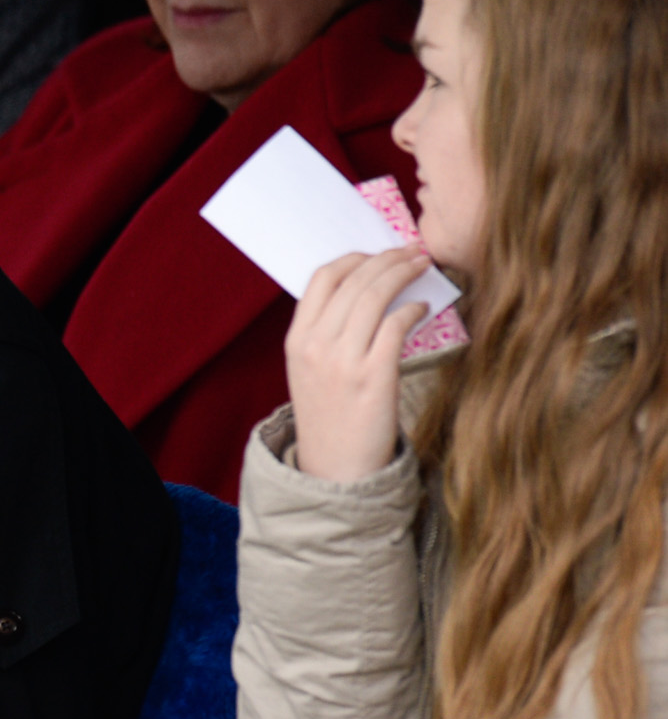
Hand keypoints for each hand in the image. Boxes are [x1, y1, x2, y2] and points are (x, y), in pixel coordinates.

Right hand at [287, 246, 432, 481]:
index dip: (353, 258)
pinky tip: (422, 308)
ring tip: (422, 267)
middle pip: (354, 280)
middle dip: (388, 258)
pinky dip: (413, 309)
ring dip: (403, 273)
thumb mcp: (310, 371)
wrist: (336, 468)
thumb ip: (327, 334)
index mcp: (296, 340)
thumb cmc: (330, 417)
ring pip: (376, 296)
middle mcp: (315, 345)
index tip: (377, 254)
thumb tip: (366, 294)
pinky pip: (397, 324)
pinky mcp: (373, 375)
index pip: (322, 279)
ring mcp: (342, 360)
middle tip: (412, 250)